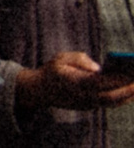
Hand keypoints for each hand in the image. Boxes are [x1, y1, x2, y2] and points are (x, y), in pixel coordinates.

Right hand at [15, 52, 133, 110]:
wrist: (41, 91)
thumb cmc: (52, 71)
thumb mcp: (61, 58)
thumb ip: (80, 59)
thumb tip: (99, 68)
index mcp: (75, 82)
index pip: (100, 82)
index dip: (116, 80)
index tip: (130, 74)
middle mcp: (82, 96)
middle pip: (110, 96)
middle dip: (127, 90)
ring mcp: (86, 104)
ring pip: (112, 102)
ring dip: (127, 96)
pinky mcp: (89, 107)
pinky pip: (108, 103)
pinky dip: (120, 98)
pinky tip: (129, 91)